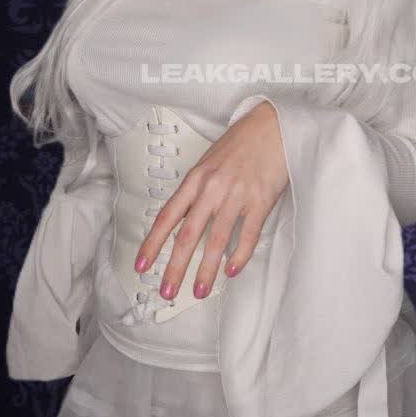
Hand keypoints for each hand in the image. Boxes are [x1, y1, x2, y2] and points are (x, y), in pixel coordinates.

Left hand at [134, 101, 288, 300]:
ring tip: (199, 291)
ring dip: (206, 270)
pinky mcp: (261, 200)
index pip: (167, 217)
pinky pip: (248, 234)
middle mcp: (212, 189)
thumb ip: (197, 190)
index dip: (152, 244)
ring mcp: (237, 195)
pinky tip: (232, 271)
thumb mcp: (210, 161)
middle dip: (175, 268)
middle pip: (188, 235)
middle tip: (167, 292)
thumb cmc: (242, 142)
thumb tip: (184, 219)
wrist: (274, 124)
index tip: (142, 265)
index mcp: (196, 178)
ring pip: (216, 240)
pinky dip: (240, 255)